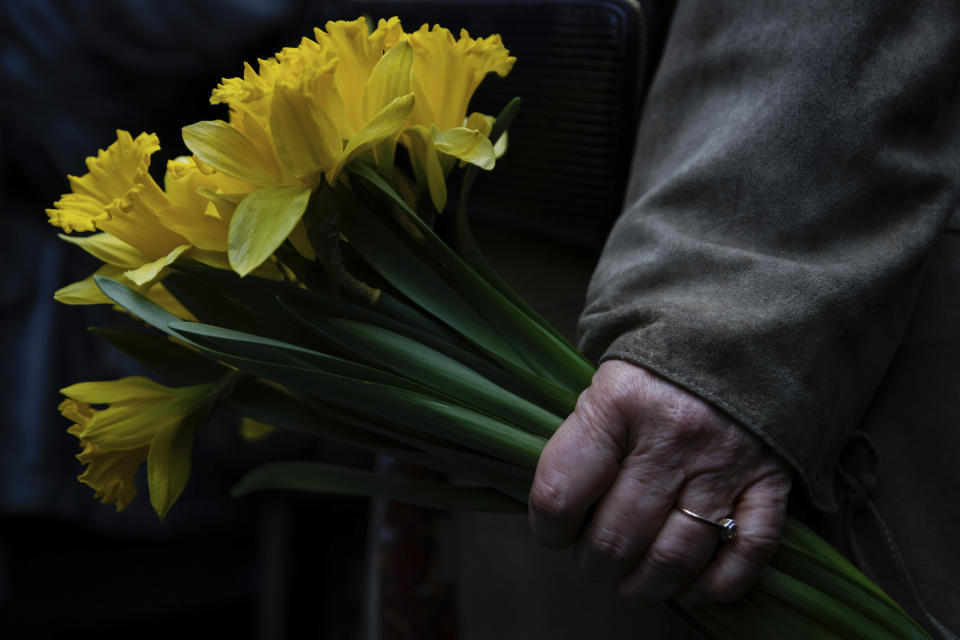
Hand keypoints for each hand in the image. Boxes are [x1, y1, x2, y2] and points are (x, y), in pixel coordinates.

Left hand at [528, 359, 791, 605]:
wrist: (746, 329)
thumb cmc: (660, 365)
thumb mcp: (606, 381)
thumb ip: (583, 440)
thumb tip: (559, 512)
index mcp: (619, 402)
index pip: (560, 492)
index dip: (547, 528)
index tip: (553, 531)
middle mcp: (672, 437)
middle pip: (616, 538)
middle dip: (594, 564)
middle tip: (593, 559)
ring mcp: (724, 463)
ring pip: (674, 558)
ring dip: (644, 585)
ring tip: (631, 580)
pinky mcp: (770, 481)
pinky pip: (745, 554)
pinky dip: (714, 585)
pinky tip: (690, 586)